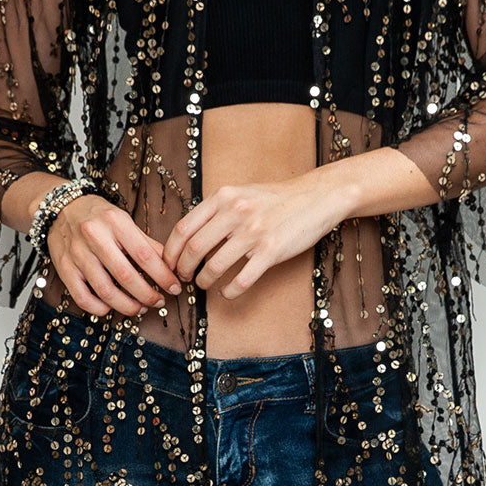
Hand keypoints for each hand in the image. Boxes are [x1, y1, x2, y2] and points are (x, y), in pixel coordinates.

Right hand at [48, 194, 181, 316]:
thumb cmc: (98, 215)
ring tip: (140, 308)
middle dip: (147, 295)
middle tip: (158, 302)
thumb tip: (170, 266)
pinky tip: (111, 308)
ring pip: (105, 291)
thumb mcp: (124, 220)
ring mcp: (77, 254)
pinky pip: (82, 297)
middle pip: (126, 276)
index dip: (162, 276)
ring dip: (127, 306)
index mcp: (115, 222)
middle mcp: (94, 237)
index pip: (144, 255)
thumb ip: (146, 243)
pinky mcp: (64, 268)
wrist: (61, 208)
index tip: (174, 288)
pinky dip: (99, 308)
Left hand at [161, 177, 350, 299]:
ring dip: (203, 281)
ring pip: (214, 266)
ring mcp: (254, 232)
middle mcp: (235, 213)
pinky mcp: (271, 251)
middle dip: (183, 269)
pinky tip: (226, 292)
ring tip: (203, 284)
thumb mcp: (241, 193)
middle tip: (183, 278)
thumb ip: (216, 209)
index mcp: (223, 197)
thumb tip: (189, 234)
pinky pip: (241, 279)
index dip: (170, 252)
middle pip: (194, 249)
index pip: (184, 228)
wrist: (316, 197)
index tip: (169, 264)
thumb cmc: (277, 199)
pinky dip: (228, 291)